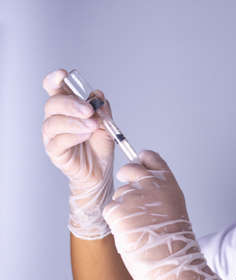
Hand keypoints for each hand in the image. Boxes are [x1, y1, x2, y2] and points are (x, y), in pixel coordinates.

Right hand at [42, 69, 114, 238]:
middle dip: (71, 103)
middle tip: (89, 110)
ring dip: (75, 121)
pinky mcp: (55, 151)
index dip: (55, 80)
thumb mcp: (106, 123)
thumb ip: (102, 108)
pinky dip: (73, 135)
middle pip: (53, 103)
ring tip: (92, 125)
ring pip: (53, 122)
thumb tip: (97, 95)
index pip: (55, 89)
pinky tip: (85, 135)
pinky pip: (57, 141)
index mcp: (67, 108)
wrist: (102, 172)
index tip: (63, 74)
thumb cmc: (100, 147)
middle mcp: (56, 119)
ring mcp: (53, 136)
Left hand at [103, 150, 235, 279]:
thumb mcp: (174, 207)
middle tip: (131, 200)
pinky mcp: (117, 210)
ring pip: (118, 194)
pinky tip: (130, 233)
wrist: (171, 264)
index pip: (150, 158)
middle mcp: (152, 184)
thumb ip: (159, 190)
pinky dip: (115, 222)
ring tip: (138, 227)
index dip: (142, 161)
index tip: (139, 166)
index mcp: (169, 183)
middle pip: (129, 168)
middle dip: (125, 179)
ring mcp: (134, 196)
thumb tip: (141, 179)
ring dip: (123, 209)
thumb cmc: (174, 242)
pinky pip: (109, 209)